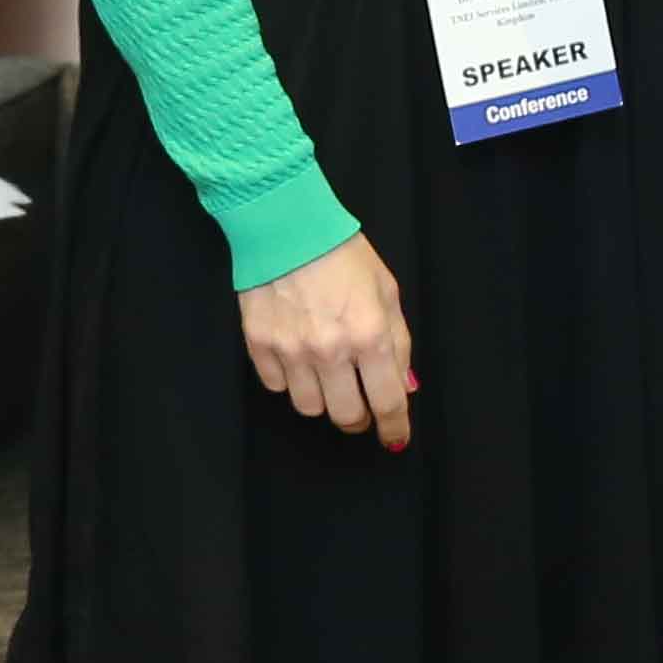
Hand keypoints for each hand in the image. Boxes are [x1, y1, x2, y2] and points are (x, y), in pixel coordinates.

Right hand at [235, 235, 415, 447]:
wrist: (285, 224)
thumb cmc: (341, 254)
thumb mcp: (386, 291)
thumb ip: (398, 342)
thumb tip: (403, 386)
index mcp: (369, 335)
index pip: (387, 402)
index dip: (394, 429)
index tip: (394, 438)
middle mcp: (330, 350)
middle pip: (345, 415)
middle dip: (358, 418)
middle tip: (360, 405)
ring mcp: (291, 349)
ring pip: (308, 407)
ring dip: (322, 398)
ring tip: (325, 375)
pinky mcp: (259, 344)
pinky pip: (276, 386)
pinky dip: (289, 379)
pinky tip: (296, 356)